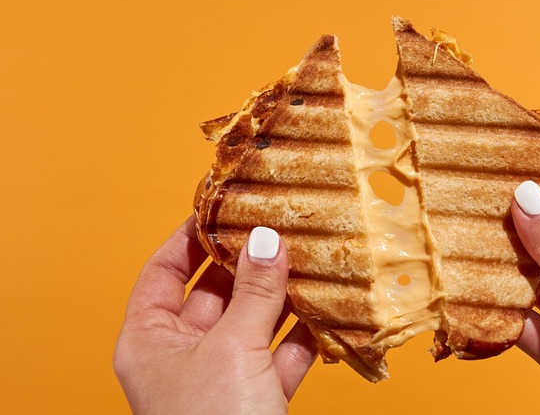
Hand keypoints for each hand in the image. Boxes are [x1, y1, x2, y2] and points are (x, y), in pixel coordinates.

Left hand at [114, 217, 317, 414]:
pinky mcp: (257, 396)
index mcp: (150, 341)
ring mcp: (221, 377)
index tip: (222, 208)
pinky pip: (280, 354)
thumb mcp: (232, 347)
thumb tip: (266, 239)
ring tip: (308, 259)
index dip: (191, 238)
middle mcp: (182, 356)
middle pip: (215, 294)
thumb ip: (254, 292)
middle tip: (278, 228)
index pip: (164, 273)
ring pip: (252, 323)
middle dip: (249, 263)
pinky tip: (324, 307)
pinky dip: (302, 333)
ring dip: (281, 295)